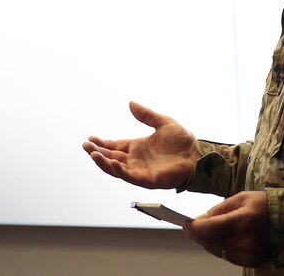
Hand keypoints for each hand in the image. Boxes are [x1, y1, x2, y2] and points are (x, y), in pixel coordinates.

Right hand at [82, 101, 200, 189]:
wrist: (198, 155)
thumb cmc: (184, 142)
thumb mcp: (163, 123)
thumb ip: (146, 115)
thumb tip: (130, 103)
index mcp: (138, 147)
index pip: (115, 146)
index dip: (102, 143)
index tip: (91, 138)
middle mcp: (136, 160)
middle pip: (111, 157)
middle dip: (97, 152)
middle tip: (86, 145)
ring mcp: (141, 170)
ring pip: (116, 168)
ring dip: (103, 162)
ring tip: (93, 154)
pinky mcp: (148, 179)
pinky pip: (130, 176)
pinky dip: (119, 170)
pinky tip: (112, 162)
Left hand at [184, 191, 270, 267]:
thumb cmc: (266, 206)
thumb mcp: (241, 198)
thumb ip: (220, 209)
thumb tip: (201, 218)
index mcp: (243, 220)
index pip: (209, 229)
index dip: (194, 228)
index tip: (186, 223)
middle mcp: (245, 240)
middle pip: (210, 242)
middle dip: (198, 235)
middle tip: (191, 227)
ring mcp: (248, 253)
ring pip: (217, 251)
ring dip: (207, 242)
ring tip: (204, 231)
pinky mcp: (251, 261)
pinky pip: (227, 256)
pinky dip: (219, 248)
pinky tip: (219, 239)